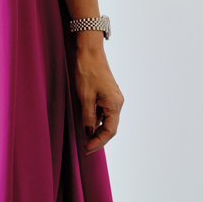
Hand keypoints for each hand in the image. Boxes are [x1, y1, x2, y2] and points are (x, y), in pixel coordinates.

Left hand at [74, 36, 123, 154]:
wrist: (89, 51)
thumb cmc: (87, 72)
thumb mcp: (85, 97)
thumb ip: (88, 117)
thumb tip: (88, 132)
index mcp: (114, 104)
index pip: (109, 131)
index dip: (98, 142)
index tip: (87, 150)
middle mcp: (117, 102)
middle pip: (110, 127)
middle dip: (98, 139)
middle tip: (86, 149)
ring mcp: (113, 98)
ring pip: (107, 120)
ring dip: (97, 130)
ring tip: (85, 139)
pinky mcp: (108, 94)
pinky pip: (104, 111)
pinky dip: (96, 120)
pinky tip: (87, 124)